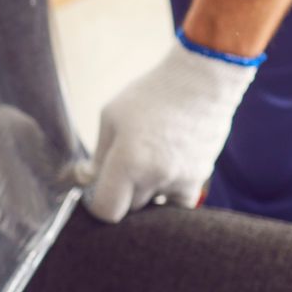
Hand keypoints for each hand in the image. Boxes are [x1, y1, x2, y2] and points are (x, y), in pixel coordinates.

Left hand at [85, 39, 259, 222]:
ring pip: (154, 205)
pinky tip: (165, 169)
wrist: (203, 81)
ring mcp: (180, 180)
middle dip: (122, 193)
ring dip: (146, 192)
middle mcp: (154, 177)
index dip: (98, 204)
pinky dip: (169, 193)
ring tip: (148, 161)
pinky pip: (179, 202)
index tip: (98, 188)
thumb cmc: (151, 94)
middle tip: (123, 167)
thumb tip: (89, 181)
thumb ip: (99, 155)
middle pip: (129, 207)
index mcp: (127, 162)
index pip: (106, 211)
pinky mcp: (200, 177)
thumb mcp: (111, 116)